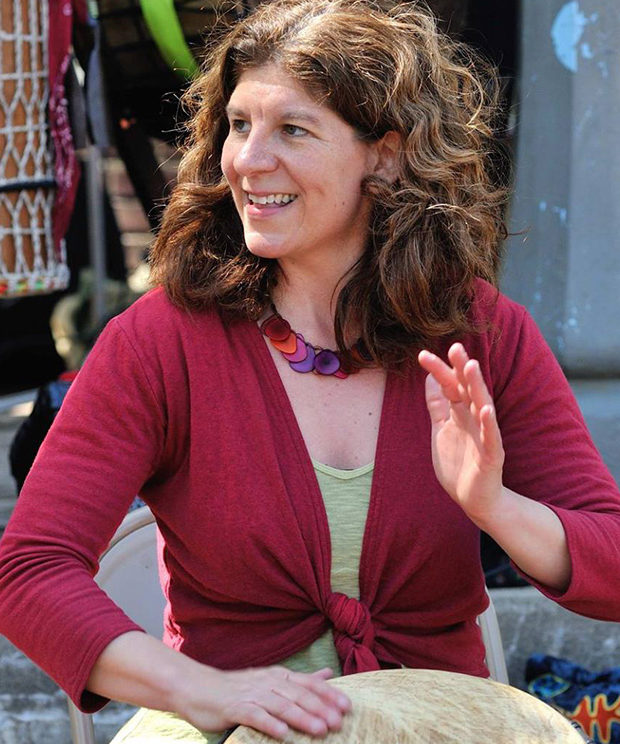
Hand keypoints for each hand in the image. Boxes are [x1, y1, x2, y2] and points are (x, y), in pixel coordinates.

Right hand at [179, 665, 350, 739]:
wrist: (197, 687)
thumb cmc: (237, 688)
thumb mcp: (270, 680)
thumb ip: (300, 680)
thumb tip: (328, 674)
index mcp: (278, 676)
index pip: (308, 683)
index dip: (328, 694)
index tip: (347, 706)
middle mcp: (267, 682)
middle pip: (298, 695)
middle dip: (321, 708)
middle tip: (339, 721)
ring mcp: (251, 694)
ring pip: (281, 705)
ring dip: (302, 717)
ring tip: (321, 729)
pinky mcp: (235, 707)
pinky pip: (255, 715)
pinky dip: (270, 723)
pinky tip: (283, 734)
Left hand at [418, 343, 504, 525]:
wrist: (475, 499)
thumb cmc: (460, 463)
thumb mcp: (441, 430)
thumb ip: (437, 405)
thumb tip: (430, 378)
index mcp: (460, 413)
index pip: (449, 386)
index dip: (438, 371)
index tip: (422, 354)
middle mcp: (474, 419)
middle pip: (467, 389)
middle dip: (461, 368)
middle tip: (455, 346)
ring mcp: (485, 435)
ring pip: (482, 406)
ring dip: (477, 387)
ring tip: (471, 366)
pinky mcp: (492, 455)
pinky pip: (491, 437)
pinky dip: (489, 423)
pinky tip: (486, 410)